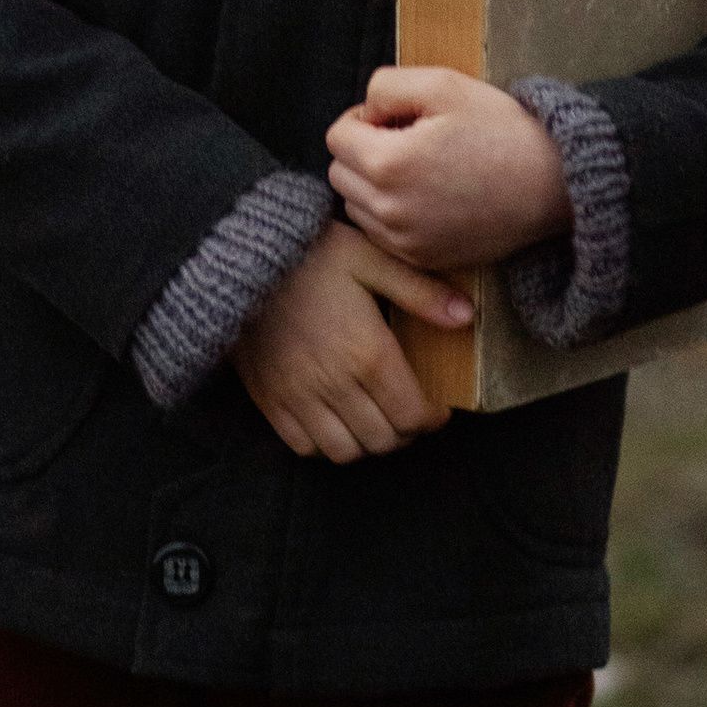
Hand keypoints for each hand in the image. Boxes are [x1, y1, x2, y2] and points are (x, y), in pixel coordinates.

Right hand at [231, 222, 470, 461]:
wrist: (239, 256)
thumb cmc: (311, 253)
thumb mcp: (372, 257)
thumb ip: (421, 291)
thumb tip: (466, 316)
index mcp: (368, 353)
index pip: (413, 416)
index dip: (432, 417)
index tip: (436, 405)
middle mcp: (335, 384)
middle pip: (384, 441)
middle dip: (405, 432)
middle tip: (409, 411)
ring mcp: (299, 397)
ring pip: (346, 453)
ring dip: (367, 442)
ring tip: (374, 419)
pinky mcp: (270, 400)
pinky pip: (304, 447)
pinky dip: (326, 444)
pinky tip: (335, 419)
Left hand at [327, 67, 574, 269]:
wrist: (551, 185)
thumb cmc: (501, 130)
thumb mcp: (444, 84)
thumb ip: (386, 86)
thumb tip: (365, 112)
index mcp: (388, 164)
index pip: (337, 136)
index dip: (364, 117)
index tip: (399, 116)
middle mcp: (388, 210)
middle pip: (340, 172)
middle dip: (364, 150)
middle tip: (409, 139)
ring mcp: (404, 241)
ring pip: (357, 205)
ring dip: (373, 184)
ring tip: (421, 168)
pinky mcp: (421, 259)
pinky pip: (380, 233)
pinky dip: (391, 213)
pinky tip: (428, 195)